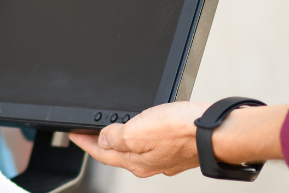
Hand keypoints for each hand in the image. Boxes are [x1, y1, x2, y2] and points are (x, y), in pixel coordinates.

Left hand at [70, 102, 288, 177]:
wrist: (216, 131)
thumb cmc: (181, 131)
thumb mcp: (136, 131)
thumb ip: (115, 136)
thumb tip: (104, 138)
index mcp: (135, 162)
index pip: (102, 154)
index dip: (84, 142)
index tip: (73, 134)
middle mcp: (149, 163)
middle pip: (118, 152)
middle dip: (102, 140)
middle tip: (89, 129)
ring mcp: (166, 156)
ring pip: (137, 146)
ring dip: (123, 135)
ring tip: (113, 125)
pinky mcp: (180, 147)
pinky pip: (154, 140)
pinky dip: (144, 132)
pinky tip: (147, 124)